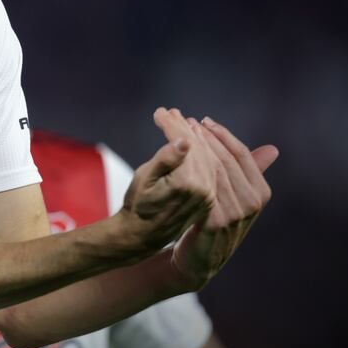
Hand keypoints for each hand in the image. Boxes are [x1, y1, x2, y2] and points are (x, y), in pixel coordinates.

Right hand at [118, 108, 217, 259]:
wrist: (142, 235)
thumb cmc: (137, 205)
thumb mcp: (144, 179)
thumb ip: (165, 159)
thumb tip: (184, 141)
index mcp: (190, 184)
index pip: (186, 144)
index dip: (173, 125)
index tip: (160, 112)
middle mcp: (206, 190)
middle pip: (199, 147)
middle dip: (184, 127)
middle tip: (169, 112)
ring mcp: (210, 194)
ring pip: (207, 155)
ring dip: (194, 136)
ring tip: (179, 121)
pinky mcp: (210, 196)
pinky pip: (210, 166)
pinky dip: (201, 150)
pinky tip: (192, 140)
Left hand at [171, 116, 276, 289]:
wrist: (200, 259)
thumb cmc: (218, 221)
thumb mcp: (238, 196)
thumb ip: (252, 172)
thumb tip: (273, 149)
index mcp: (260, 193)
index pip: (241, 154)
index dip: (221, 135)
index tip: (202, 121)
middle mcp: (251, 203)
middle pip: (226, 159)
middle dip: (205, 137)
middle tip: (185, 120)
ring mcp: (235, 213)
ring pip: (212, 170)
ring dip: (194, 148)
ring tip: (178, 132)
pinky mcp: (215, 222)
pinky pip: (202, 186)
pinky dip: (188, 168)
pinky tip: (175, 158)